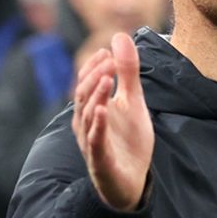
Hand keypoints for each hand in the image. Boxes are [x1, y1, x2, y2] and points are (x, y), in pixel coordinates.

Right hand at [72, 31, 152, 211]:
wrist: (132, 181)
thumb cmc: (128, 140)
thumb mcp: (133, 101)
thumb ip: (128, 72)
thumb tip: (120, 37)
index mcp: (92, 108)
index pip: (86, 82)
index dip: (94, 66)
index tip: (107, 51)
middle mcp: (86, 124)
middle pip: (83, 95)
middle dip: (94, 75)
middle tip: (109, 59)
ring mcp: (91, 142)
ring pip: (87, 116)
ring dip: (96, 96)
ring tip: (106, 78)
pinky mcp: (100, 160)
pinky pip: (95, 141)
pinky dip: (97, 126)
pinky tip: (102, 111)